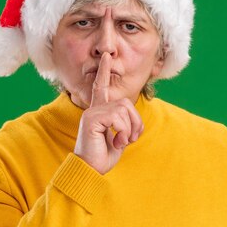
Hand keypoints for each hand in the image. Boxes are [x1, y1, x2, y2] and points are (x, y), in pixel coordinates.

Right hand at [74, 52, 143, 174]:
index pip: (100, 87)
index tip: (106, 56)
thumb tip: (134, 122)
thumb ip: (125, 125)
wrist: (90, 170)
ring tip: (121, 142)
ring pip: (124, 109)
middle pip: (126, 103)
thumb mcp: (119, 139)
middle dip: (136, 122)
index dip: (104, 72)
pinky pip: (117, 118)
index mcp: (99, 112)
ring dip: (130, 129)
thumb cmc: (102, 157)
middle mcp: (94, 109)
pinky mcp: (91, 119)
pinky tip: (116, 142)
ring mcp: (91, 113)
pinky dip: (123, 131)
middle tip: (131, 139)